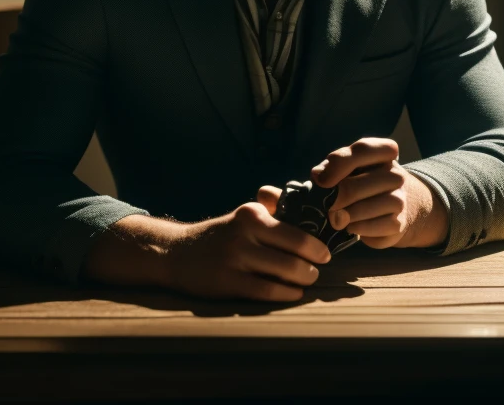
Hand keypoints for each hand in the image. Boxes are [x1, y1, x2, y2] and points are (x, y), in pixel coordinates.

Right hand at [166, 194, 331, 302]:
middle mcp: (244, 232)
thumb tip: (311, 209)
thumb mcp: (245, 215)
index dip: (316, 245)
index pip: (296, 230)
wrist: (178, 252)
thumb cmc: (222, 235)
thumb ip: (274, 211)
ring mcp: (235, 257)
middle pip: (295, 251)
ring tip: (307, 281)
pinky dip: (286, 293)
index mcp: (252, 213)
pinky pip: (266, 290)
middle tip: (317, 270)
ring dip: (303, 279)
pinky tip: (292, 293)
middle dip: (313, 265)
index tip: (325, 254)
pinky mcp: (227, 281)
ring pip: (284, 271)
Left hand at [310, 137, 448, 249]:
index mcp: (382, 152)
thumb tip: (318, 177)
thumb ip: (330, 167)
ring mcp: (400, 198)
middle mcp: (395, 173)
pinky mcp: (399, 223)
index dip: (338, 164)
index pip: (363, 150)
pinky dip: (358, 228)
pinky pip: (373, 227)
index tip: (321, 181)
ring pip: (365, 209)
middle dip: (335, 200)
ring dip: (346, 216)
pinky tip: (352, 226)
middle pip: (356, 186)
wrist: (391, 208)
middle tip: (326, 207)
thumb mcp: (346, 168)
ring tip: (338, 217)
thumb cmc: (361, 181)